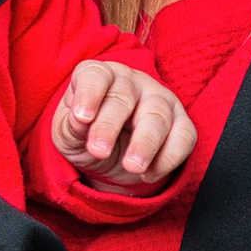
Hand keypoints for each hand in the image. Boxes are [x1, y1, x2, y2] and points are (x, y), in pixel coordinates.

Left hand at [54, 58, 195, 191]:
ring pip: (157, 115)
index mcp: (100, 77)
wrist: (109, 158)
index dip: (89, 93)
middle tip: (99, 151)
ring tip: (131, 167)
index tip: (82, 117)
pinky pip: (183, 136)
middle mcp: (132, 82)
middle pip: (124, 96)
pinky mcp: (181, 124)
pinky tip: (148, 175)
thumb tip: (80, 122)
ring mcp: (160, 100)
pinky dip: (167, 158)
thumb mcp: (68, 134)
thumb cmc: (85, 135)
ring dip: (145, 143)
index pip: (96, 75)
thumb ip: (71, 126)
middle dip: (110, 125)